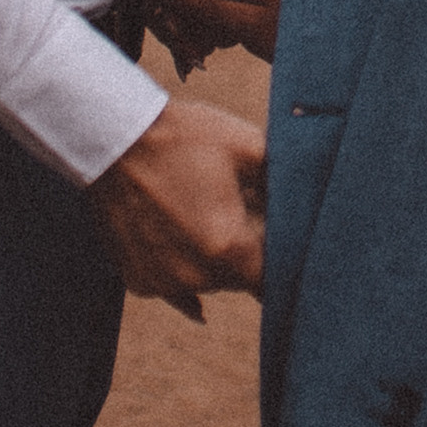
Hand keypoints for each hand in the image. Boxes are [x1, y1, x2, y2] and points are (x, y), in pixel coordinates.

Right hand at [91, 97, 265, 319]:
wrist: (114, 138)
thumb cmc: (184, 138)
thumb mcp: (246, 146)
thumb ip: (283, 177)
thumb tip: (312, 193)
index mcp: (228, 247)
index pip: (273, 278)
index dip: (282, 261)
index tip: (283, 243)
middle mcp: (195, 276)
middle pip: (239, 280)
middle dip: (247, 254)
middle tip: (242, 215)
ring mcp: (162, 282)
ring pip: (207, 283)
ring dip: (214, 261)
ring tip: (205, 214)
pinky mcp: (136, 279)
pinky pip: (173, 288)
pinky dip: (183, 269)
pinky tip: (189, 250)